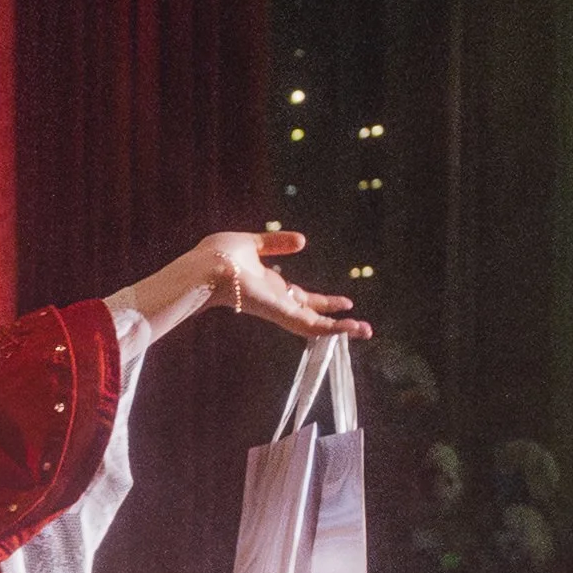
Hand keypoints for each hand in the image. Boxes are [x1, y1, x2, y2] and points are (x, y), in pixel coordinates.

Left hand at [202, 229, 369, 340]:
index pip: (301, 298)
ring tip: (366, 332)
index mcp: (270, 287)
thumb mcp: (253, 243)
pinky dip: (333, 328)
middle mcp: (276, 302)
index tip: (344, 302)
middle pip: (312, 315)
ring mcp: (279, 310)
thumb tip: (303, 241)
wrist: (205, 269)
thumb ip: (276, 243)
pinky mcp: (281, 314)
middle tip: (362, 327)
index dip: (323, 301)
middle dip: (336, 320)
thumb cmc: (217, 256)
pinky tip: (353, 328)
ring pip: (315, 326)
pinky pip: (311, 325)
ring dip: (342, 329)